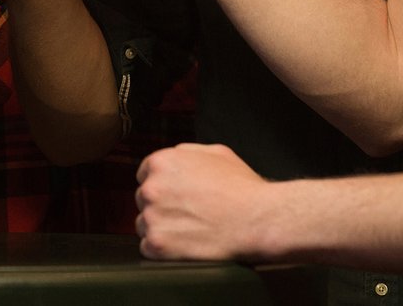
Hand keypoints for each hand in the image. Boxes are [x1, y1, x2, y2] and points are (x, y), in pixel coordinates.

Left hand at [135, 144, 268, 261]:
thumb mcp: (216, 153)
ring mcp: (153, 217)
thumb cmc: (242, 188)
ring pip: (144, 224)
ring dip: (161, 229)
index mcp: (162, 162)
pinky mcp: (158, 244)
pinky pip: (148, 248)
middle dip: (161, 207)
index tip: (176, 197)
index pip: (145, 175)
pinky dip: (163, 250)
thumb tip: (174, 157)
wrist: (258, 219)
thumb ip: (186, 152)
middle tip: (187, 215)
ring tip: (189, 231)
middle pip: (144, 200)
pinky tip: (184, 245)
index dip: (163, 187)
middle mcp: (152, 188)